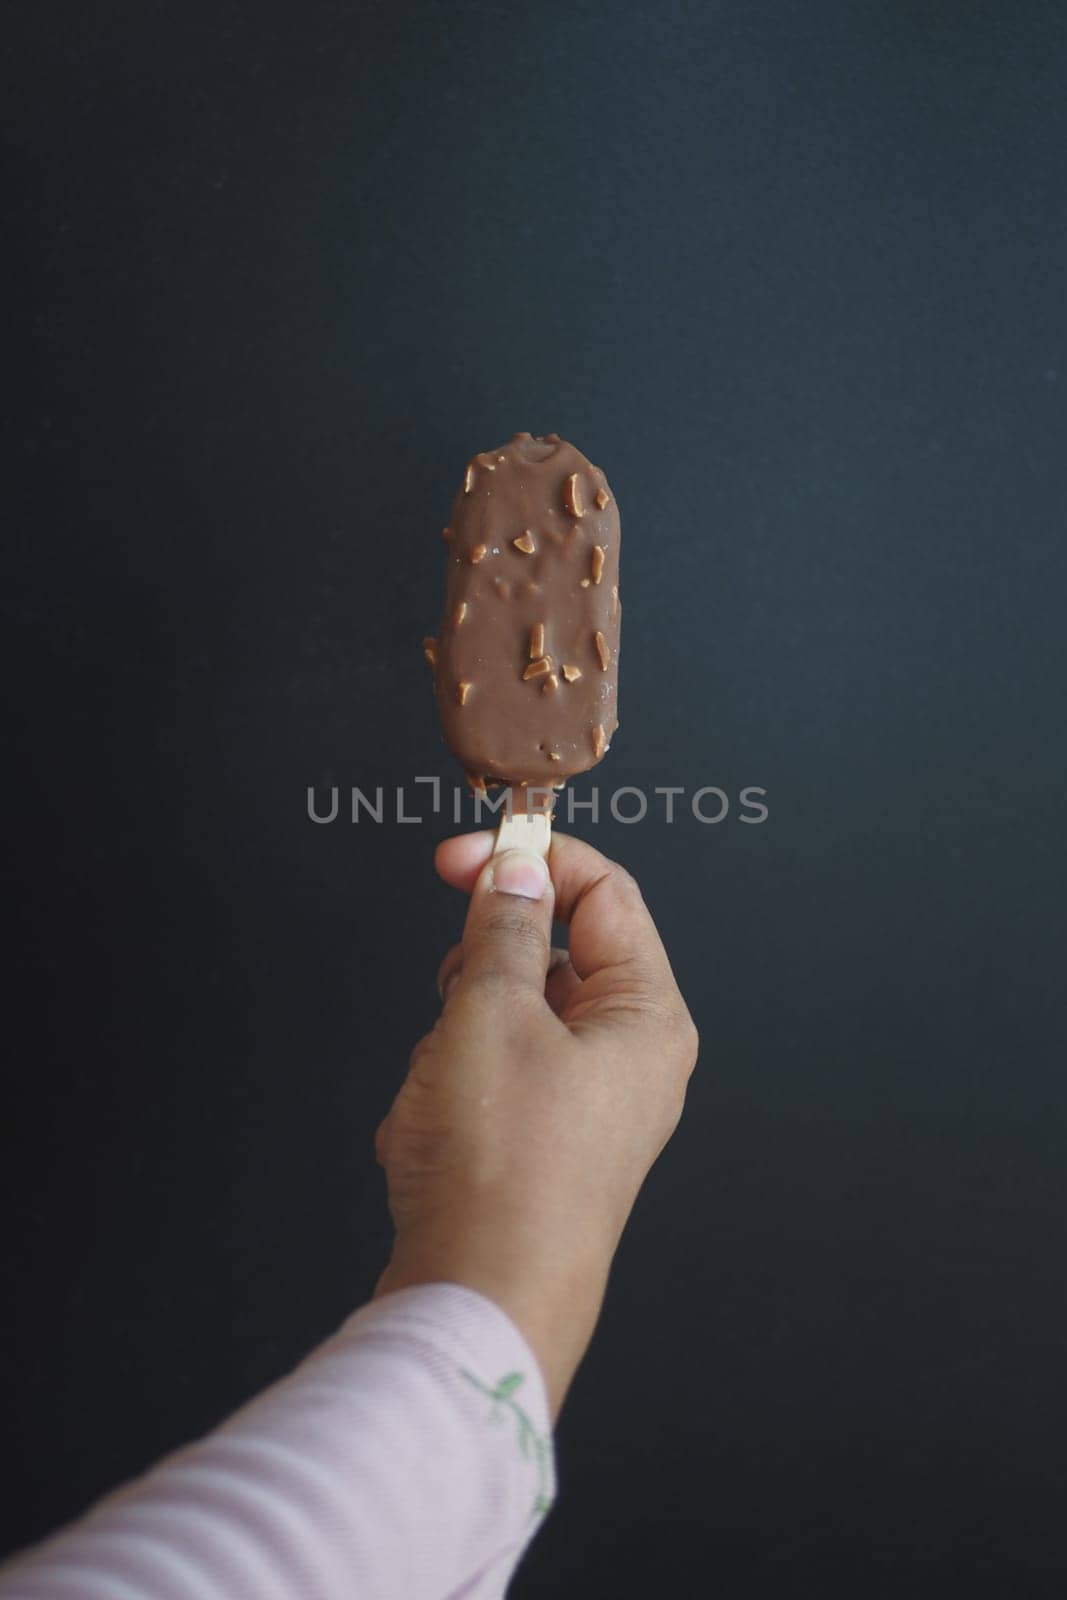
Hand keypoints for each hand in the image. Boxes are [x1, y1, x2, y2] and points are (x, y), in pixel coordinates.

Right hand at [374, 829, 698, 1416]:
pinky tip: (432, 1139)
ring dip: (450, 1041)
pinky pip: (483, 1081)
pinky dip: (444, 1094)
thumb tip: (517, 869)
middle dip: (478, 972)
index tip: (460, 855)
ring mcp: (586, 1108)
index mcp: (646, 1016)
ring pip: (503, 1019)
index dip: (532, 859)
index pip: (604, 892)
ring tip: (440, 1095)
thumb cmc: (501, 1167)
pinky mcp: (540, 1148)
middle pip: (550, 957)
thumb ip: (504, 926)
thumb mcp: (491, 1012)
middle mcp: (630, 1060)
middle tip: (453, 1002)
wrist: (478, 1304)